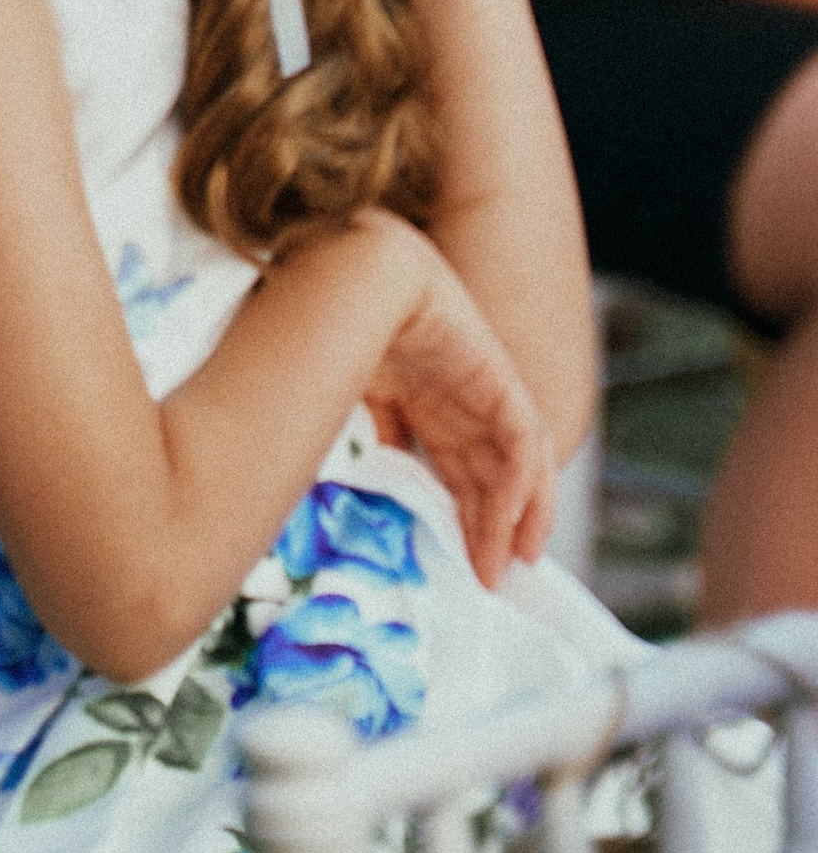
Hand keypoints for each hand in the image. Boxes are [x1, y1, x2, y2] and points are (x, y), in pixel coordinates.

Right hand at [356, 219, 554, 584]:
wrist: (352, 276)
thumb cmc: (328, 324)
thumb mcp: (343, 400)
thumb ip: (361, 436)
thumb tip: (354, 482)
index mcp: (417, 398)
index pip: (448, 466)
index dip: (456, 514)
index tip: (457, 560)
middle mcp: (454, 396)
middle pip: (481, 473)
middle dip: (485, 528)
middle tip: (486, 576)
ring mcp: (479, 386)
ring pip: (510, 464)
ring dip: (510, 517)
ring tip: (507, 562)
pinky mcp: (499, 378)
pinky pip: (524, 442)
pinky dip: (525, 485)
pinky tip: (515, 521)